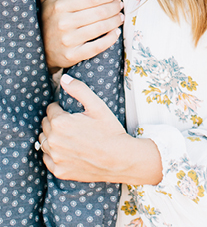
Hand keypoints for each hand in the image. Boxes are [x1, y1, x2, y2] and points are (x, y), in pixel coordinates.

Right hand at [39, 0, 123, 71]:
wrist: (41, 51)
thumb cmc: (48, 21)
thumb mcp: (45, 0)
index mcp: (58, 6)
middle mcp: (63, 23)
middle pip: (100, 12)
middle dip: (115, 7)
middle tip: (120, 5)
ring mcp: (68, 40)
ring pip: (101, 28)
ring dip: (116, 21)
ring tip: (121, 16)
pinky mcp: (73, 55)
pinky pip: (98, 46)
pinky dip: (111, 38)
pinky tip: (116, 32)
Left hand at [39, 74, 161, 184]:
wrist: (119, 159)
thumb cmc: (110, 131)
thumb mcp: (98, 106)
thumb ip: (79, 90)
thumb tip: (63, 79)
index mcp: (60, 122)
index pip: (51, 109)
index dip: (62, 109)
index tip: (74, 114)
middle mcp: (53, 140)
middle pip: (45, 125)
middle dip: (56, 122)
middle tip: (75, 125)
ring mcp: (54, 157)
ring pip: (44, 142)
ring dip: (53, 138)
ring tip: (72, 138)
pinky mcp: (58, 171)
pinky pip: (47, 159)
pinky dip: (54, 154)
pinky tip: (69, 151)